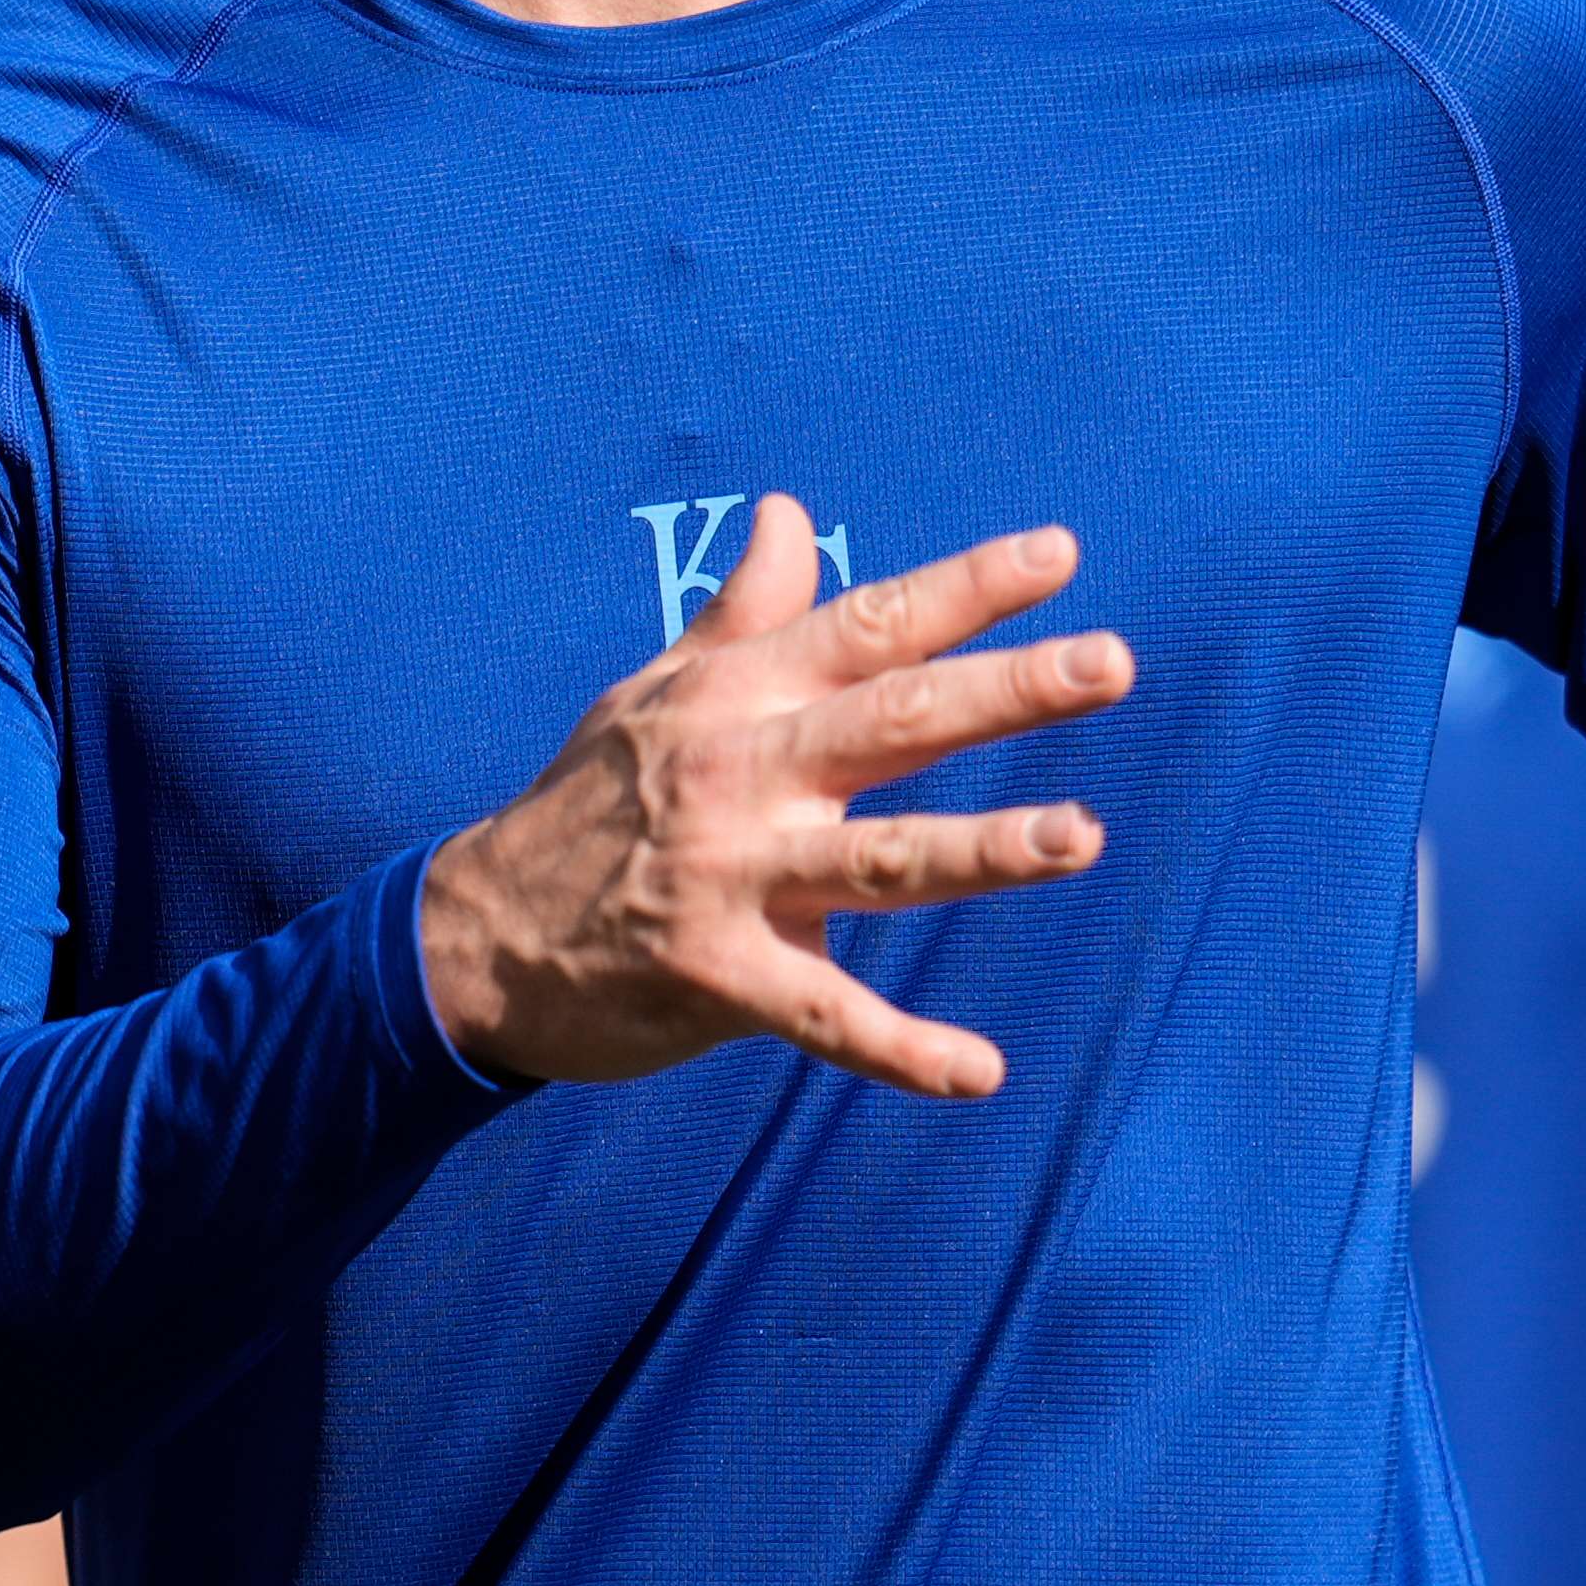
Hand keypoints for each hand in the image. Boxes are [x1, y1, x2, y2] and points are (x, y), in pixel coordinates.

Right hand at [423, 501, 1128, 1098]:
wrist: (477, 937)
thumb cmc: (589, 803)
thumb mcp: (655, 692)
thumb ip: (744, 614)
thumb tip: (791, 513)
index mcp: (734, 698)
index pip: (866, 626)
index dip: (964, 588)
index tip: (1061, 553)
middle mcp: (740, 774)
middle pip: (892, 720)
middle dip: (1006, 690)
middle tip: (1109, 662)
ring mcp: (731, 878)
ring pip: (880, 858)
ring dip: (985, 849)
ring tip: (1082, 836)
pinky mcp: (719, 979)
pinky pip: (827, 1018)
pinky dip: (903, 1050)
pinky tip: (980, 1072)